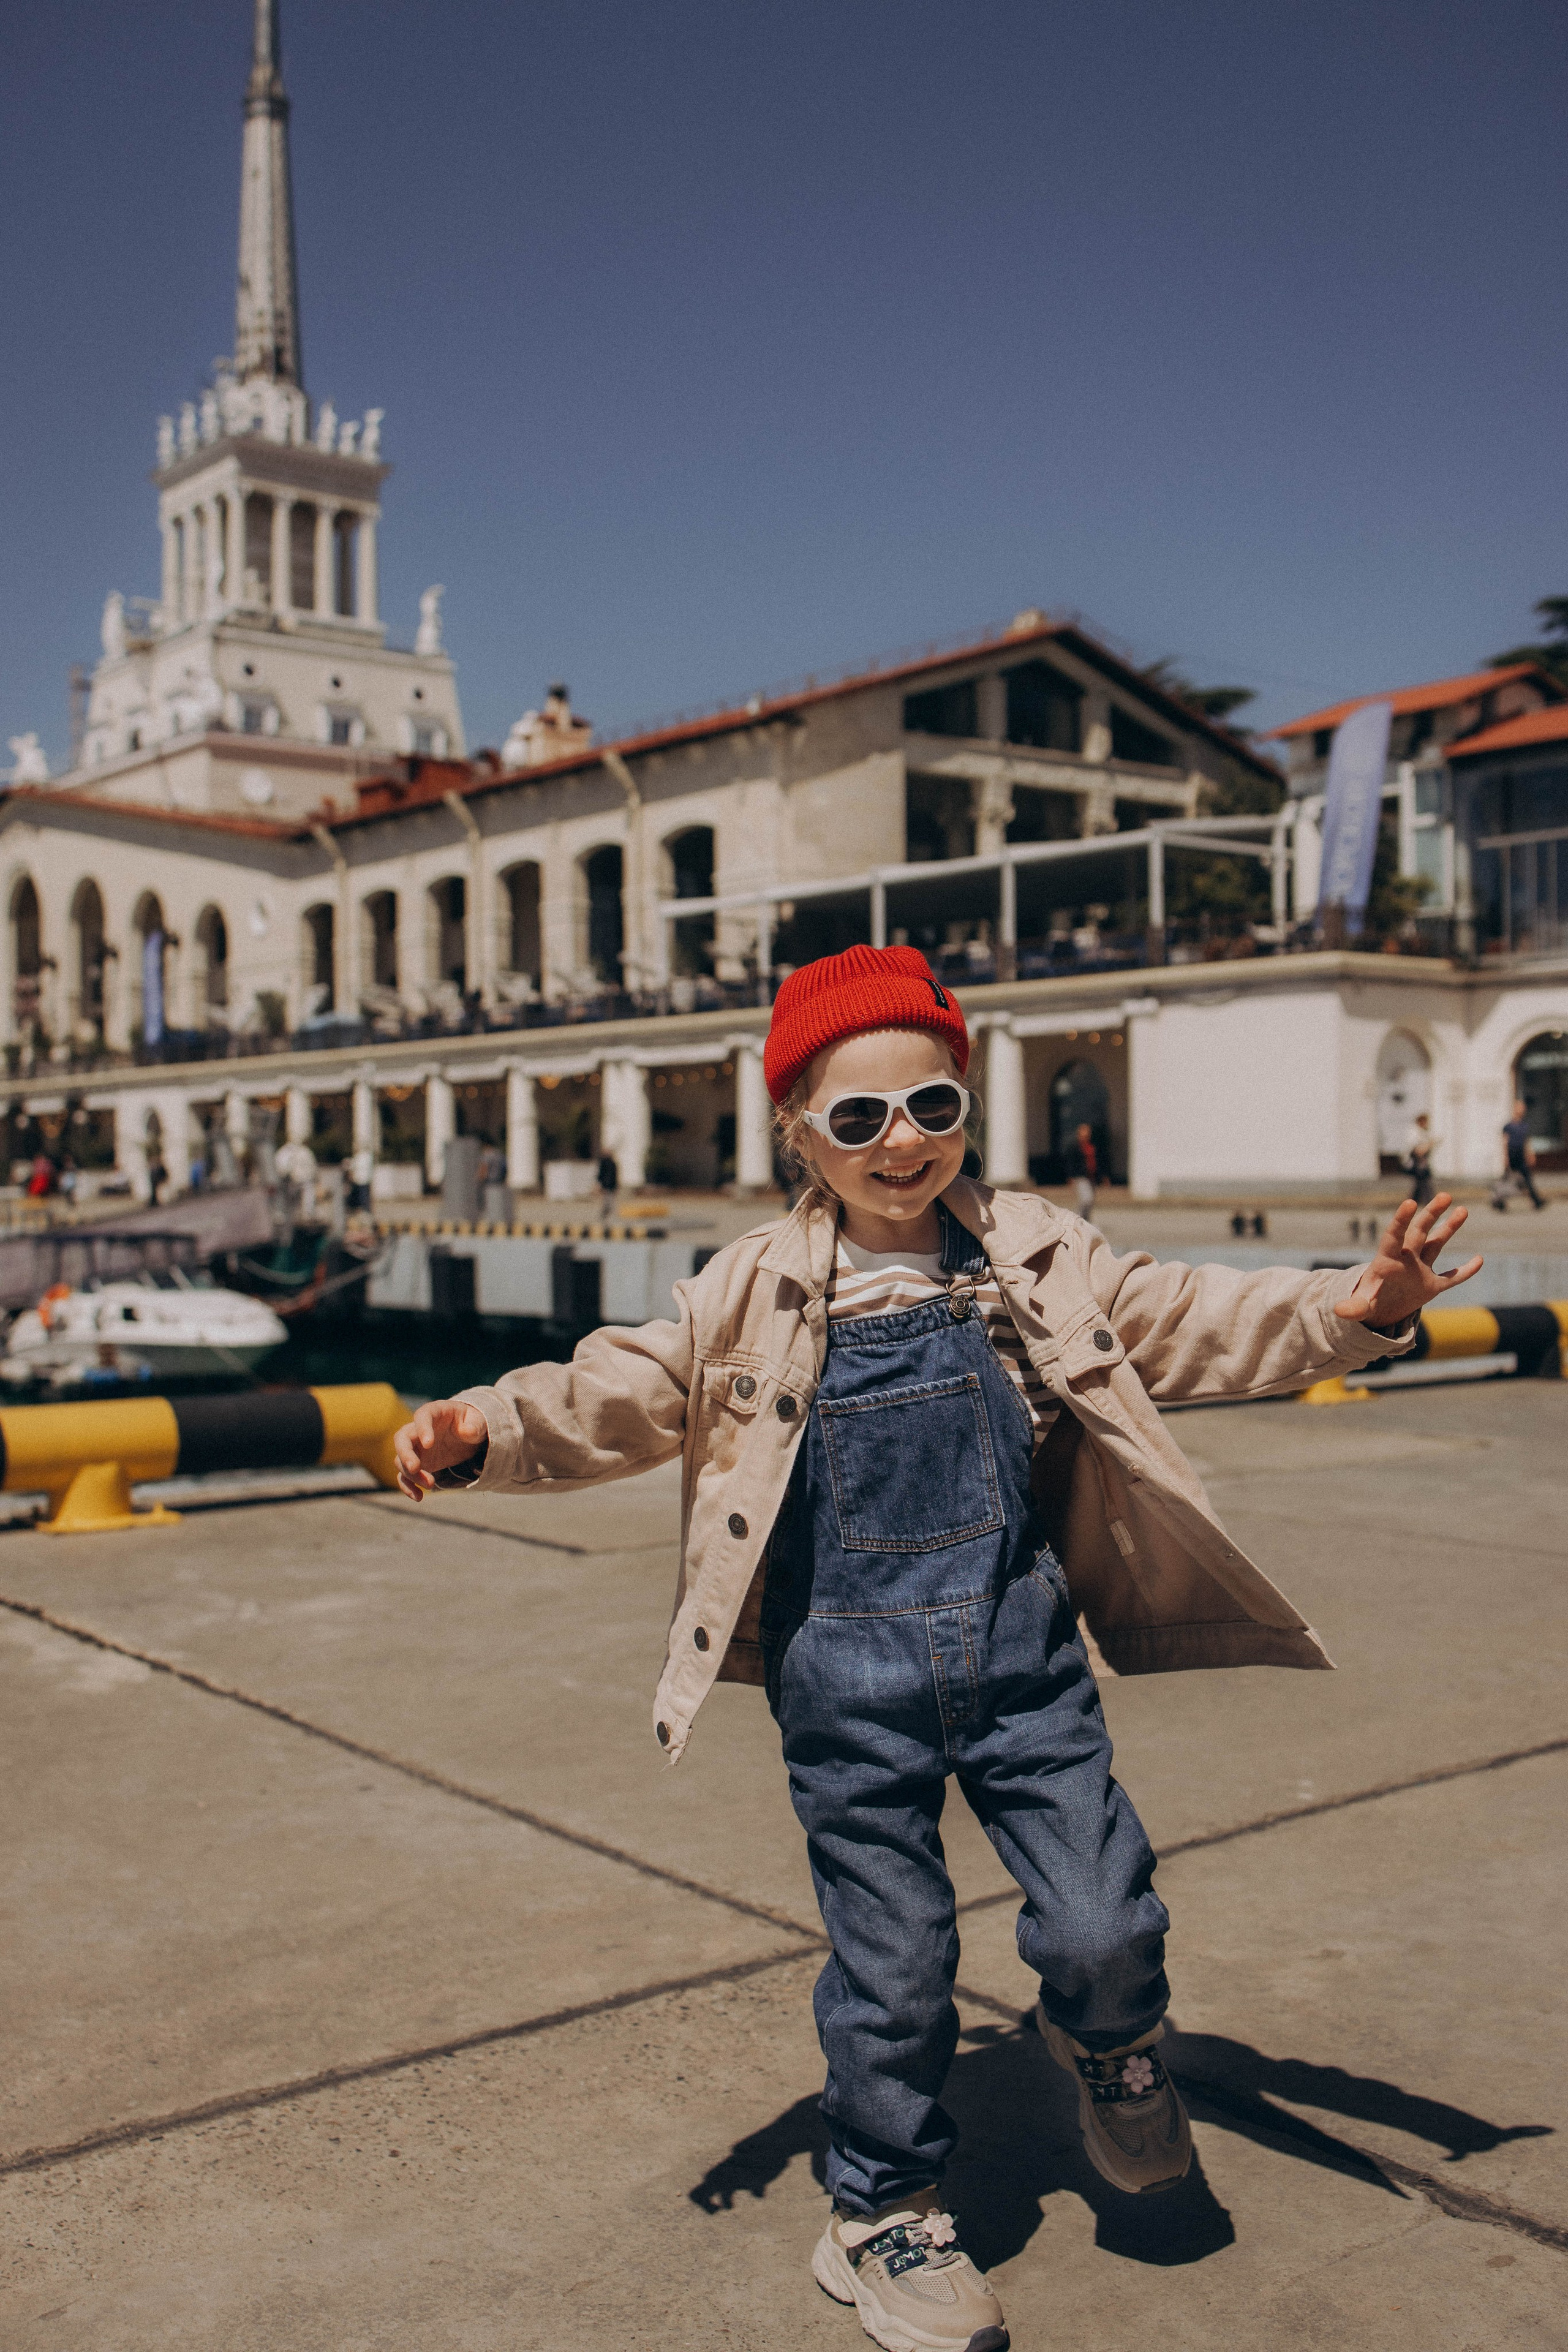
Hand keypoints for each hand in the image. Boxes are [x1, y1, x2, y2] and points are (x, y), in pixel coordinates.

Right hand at [393, 1399, 487, 1499]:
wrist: (467, 1436)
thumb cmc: (471, 1423)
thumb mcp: (479, 1421)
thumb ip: (475, 1425)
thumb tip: (467, 1431)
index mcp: (434, 1412)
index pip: (422, 1416)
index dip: (422, 1428)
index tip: (429, 1444)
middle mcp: (418, 1429)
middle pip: (402, 1438)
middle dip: (405, 1454)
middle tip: (415, 1468)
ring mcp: (416, 1448)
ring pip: (401, 1459)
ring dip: (411, 1474)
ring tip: (431, 1484)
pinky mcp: (417, 1464)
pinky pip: (405, 1476)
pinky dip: (408, 1486)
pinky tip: (418, 1497)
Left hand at [1335, 1194, 1481, 1328]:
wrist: (1379, 1310)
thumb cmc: (1368, 1301)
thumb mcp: (1361, 1306)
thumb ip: (1354, 1307)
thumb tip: (1339, 1311)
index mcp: (1387, 1260)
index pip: (1394, 1236)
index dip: (1400, 1221)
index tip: (1409, 1202)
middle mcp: (1406, 1259)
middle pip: (1419, 1232)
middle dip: (1431, 1214)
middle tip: (1445, 1196)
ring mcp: (1421, 1270)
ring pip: (1436, 1244)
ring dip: (1450, 1228)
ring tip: (1463, 1210)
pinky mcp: (1432, 1285)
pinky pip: (1452, 1278)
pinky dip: (1465, 1271)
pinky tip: (1479, 1260)